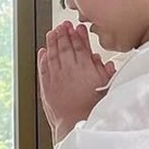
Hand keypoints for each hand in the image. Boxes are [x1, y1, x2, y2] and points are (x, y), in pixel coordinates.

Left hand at [38, 21, 114, 139]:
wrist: (76, 123)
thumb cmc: (93, 109)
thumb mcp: (106, 87)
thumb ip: (104, 71)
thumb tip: (100, 60)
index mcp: (85, 69)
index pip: (81, 47)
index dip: (79, 35)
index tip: (77, 27)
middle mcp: (69, 71)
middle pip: (65, 47)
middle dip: (64, 34)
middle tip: (63, 25)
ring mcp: (56, 78)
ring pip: (53, 54)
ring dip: (53, 42)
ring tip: (53, 33)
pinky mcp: (46, 87)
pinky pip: (43, 68)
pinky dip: (42, 59)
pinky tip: (43, 52)